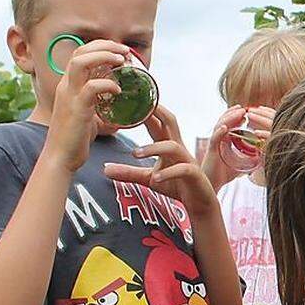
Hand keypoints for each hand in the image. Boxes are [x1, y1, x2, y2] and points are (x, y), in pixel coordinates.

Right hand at [44, 40, 131, 171]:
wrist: (61, 157)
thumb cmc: (76, 138)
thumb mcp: (89, 114)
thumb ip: (99, 103)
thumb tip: (119, 100)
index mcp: (68, 85)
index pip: (80, 54)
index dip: (100, 47)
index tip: (120, 51)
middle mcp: (66, 86)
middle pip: (80, 52)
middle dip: (104, 46)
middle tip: (125, 51)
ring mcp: (69, 95)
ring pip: (80, 63)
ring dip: (103, 57)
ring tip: (122, 61)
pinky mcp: (76, 108)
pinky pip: (91, 87)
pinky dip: (107, 84)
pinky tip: (119, 90)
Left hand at [102, 105, 218, 217]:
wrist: (199, 204)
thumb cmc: (176, 186)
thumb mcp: (149, 178)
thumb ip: (129, 172)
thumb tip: (105, 169)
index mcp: (168, 144)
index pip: (157, 121)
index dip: (145, 110)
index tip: (128, 101)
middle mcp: (179, 148)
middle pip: (170, 122)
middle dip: (156, 111)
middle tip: (136, 109)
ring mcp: (187, 160)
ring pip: (172, 146)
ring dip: (153, 148)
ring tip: (135, 153)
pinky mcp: (194, 175)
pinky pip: (182, 169)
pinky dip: (168, 173)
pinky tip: (155, 178)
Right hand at [201, 106, 247, 189]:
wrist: (212, 185)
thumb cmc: (223, 175)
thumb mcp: (239, 164)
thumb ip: (248, 159)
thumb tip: (262, 157)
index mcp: (223, 141)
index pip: (228, 125)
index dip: (236, 117)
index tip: (246, 112)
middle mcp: (217, 140)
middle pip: (223, 122)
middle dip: (233, 114)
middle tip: (243, 108)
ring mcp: (213, 145)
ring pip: (219, 127)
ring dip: (229, 119)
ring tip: (239, 112)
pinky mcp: (211, 152)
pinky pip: (214, 140)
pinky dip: (219, 133)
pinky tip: (225, 128)